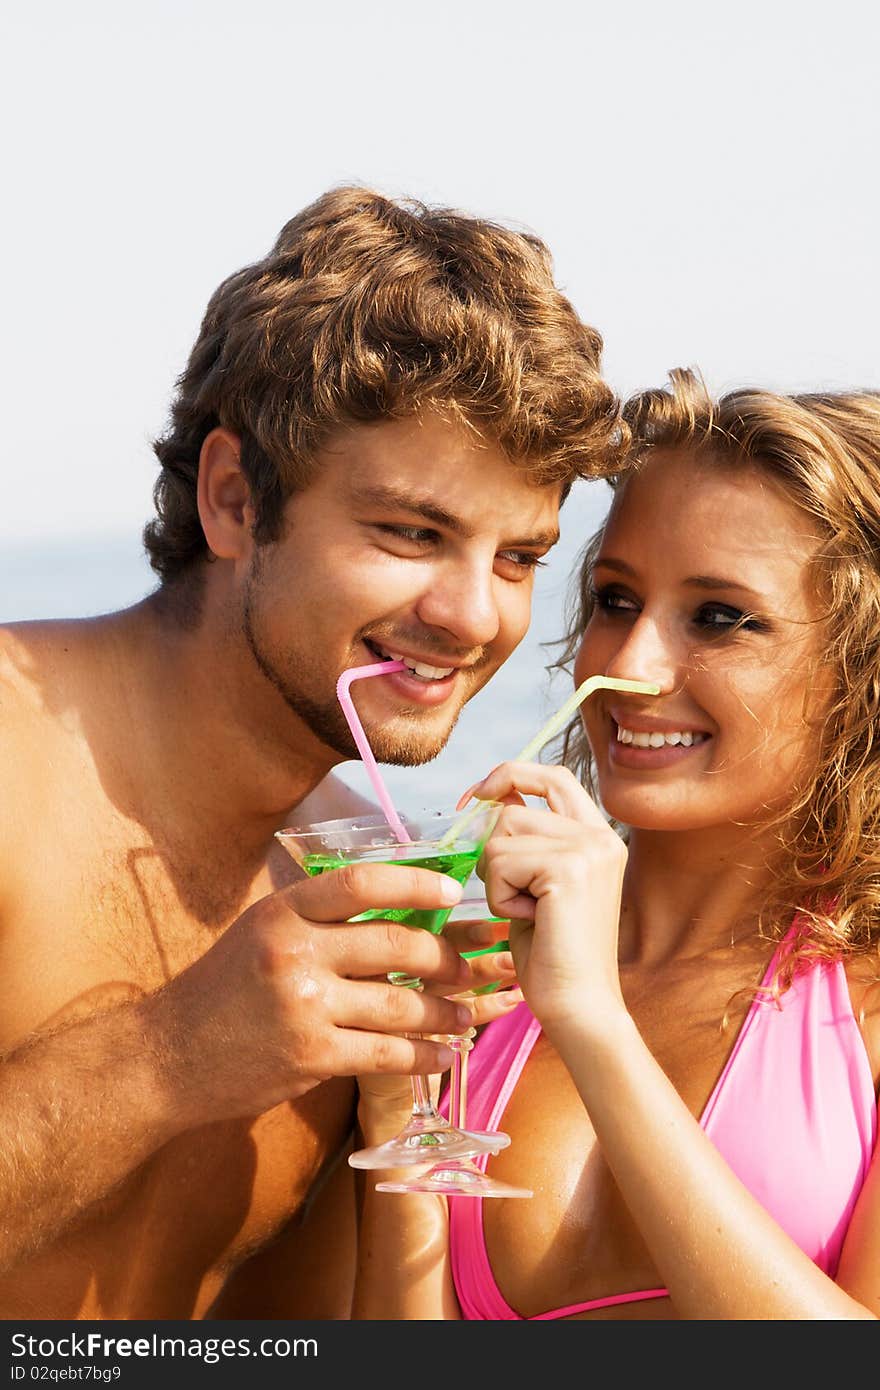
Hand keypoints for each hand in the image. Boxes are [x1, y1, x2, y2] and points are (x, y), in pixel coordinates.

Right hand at [150, 862, 477, 1125]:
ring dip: (447, 1011)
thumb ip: (318, 918)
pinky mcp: (311, 1056)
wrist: (169, 1055)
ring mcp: (304, 1005)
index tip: (453, 894)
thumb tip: (398, 909)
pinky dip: (426, 1057)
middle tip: (475, 966)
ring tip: (470, 1015)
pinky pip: (387, 1054)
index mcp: (284, 911)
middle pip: (396, 945)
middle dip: (447, 957)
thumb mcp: (261, 931)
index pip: (363, 883)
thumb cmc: (223, 989)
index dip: (416, 885)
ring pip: (400, 1005)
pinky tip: (448, 1056)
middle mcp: (295, 951)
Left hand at [462, 762, 627, 1039]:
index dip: (509, 776)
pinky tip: (529, 922)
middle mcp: (600, 836)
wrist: (579, 1006)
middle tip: (510, 893)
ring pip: (500, 835)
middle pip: (512, 808)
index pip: (551, 776)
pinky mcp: (568, 869)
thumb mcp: (538, 884)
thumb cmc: (553, 955)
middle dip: (493, 851)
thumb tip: (489, 798)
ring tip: (528, 913)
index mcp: (599, 836)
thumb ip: (526, 840)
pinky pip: (500, 863)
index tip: (475, 796)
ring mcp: (588, 849)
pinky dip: (500, 898)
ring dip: (496, 879)